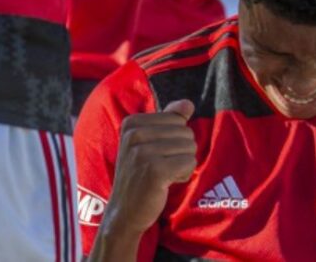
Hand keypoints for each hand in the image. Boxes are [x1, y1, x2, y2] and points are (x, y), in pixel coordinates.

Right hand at [103, 100, 197, 235]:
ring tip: (162, 176)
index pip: (177, 119)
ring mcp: (143, 152)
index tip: (156, 155)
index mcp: (132, 123)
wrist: (125, 211)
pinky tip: (166, 183)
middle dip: (181, 152)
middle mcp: (134, 134)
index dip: (175, 140)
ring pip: (190, 147)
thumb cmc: (140, 175)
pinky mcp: (154, 170)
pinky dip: (184, 174)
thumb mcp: (150, 143)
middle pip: (186, 132)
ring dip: (182, 165)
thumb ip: (169, 120)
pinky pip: (189, 162)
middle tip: (160, 168)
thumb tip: (188, 103)